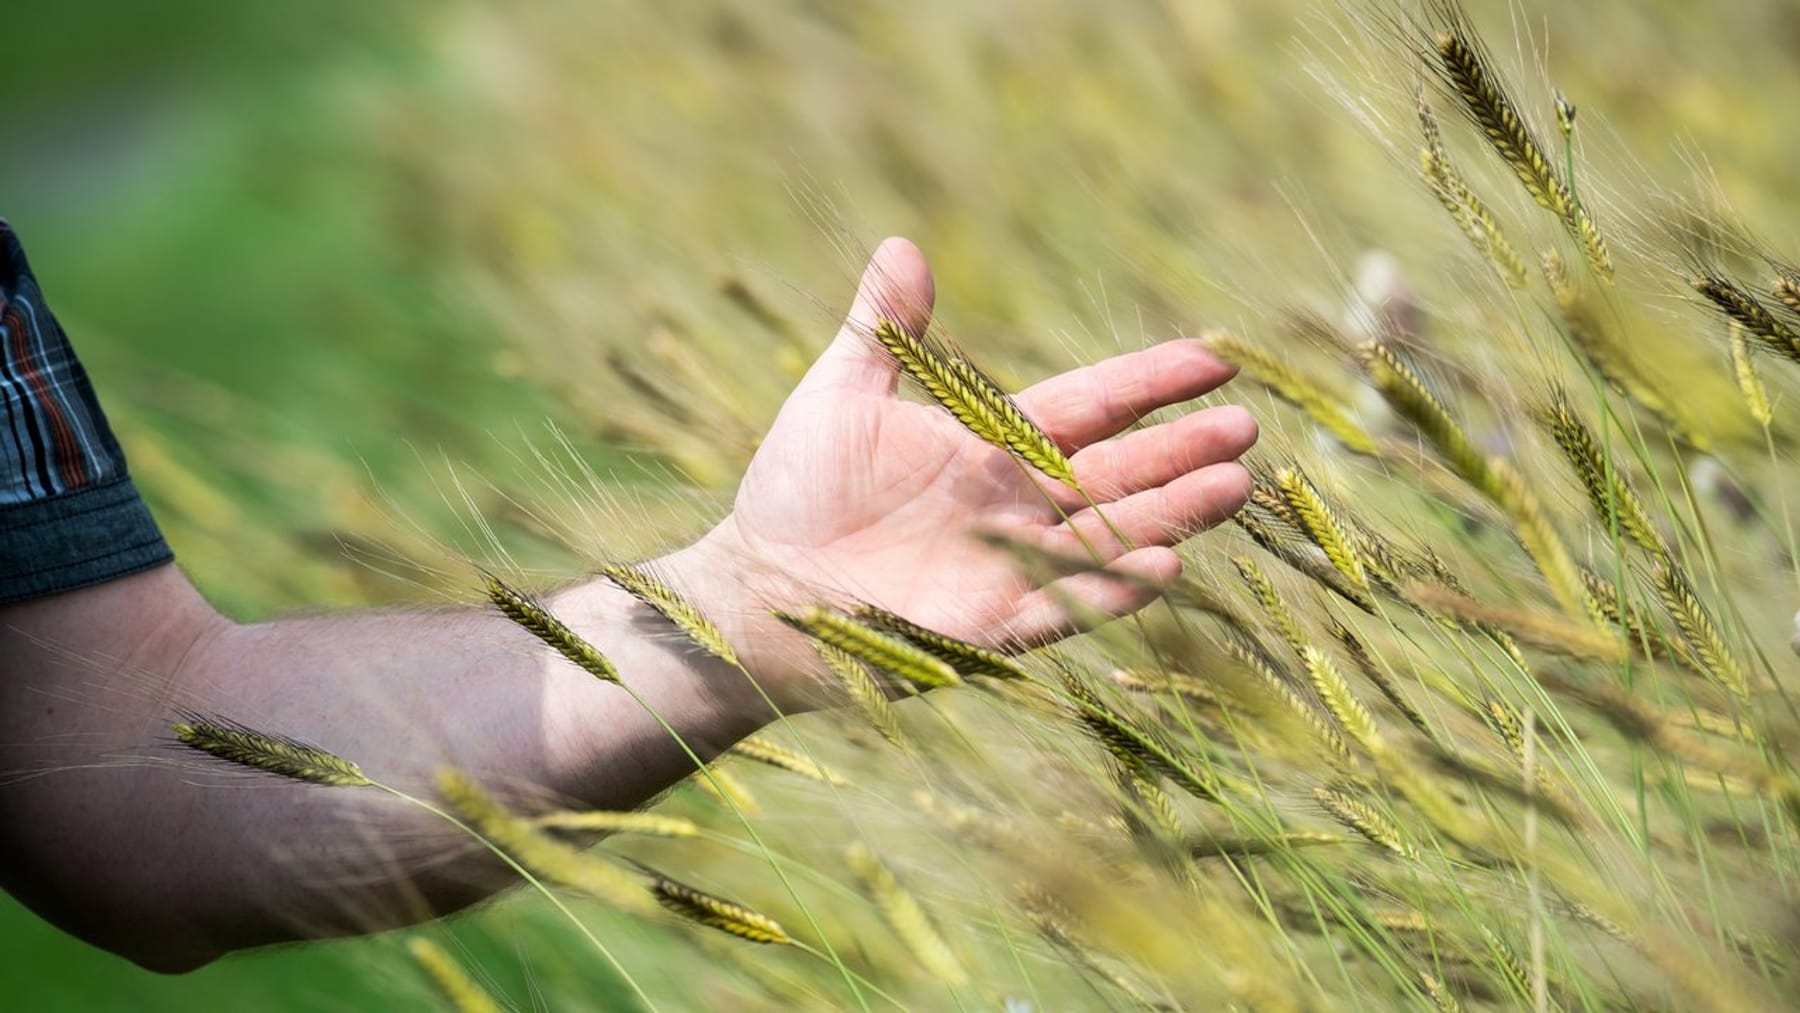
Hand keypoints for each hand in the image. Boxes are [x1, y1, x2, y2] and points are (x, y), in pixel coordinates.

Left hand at [668, 238, 1255, 699]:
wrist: (753, 585)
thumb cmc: (796, 489)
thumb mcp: (841, 394)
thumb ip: (882, 327)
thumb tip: (902, 244)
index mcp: (993, 448)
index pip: (1091, 409)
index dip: (1151, 385)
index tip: (1216, 360)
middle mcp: (1017, 507)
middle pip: (1120, 475)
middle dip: (1182, 453)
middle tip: (1247, 430)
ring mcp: (1010, 567)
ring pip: (1110, 539)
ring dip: (1171, 516)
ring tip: (1234, 488)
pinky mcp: (989, 627)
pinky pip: (1062, 605)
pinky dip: (1111, 589)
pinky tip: (1163, 566)